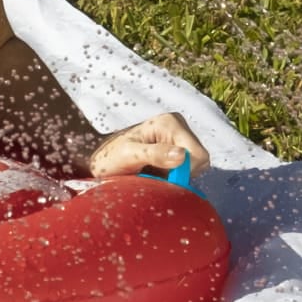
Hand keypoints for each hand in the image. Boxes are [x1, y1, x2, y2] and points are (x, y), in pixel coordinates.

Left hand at [88, 112, 212, 181]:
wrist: (101, 162)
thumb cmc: (110, 156)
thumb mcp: (128, 155)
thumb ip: (154, 154)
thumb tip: (182, 156)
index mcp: (170, 122)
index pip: (198, 154)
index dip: (186, 171)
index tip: (165, 179)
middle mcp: (178, 128)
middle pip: (200, 161)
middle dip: (181, 174)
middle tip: (157, 177)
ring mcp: (178, 140)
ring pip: (195, 168)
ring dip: (177, 177)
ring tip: (154, 175)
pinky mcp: (177, 151)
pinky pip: (188, 171)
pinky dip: (175, 178)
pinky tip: (158, 175)